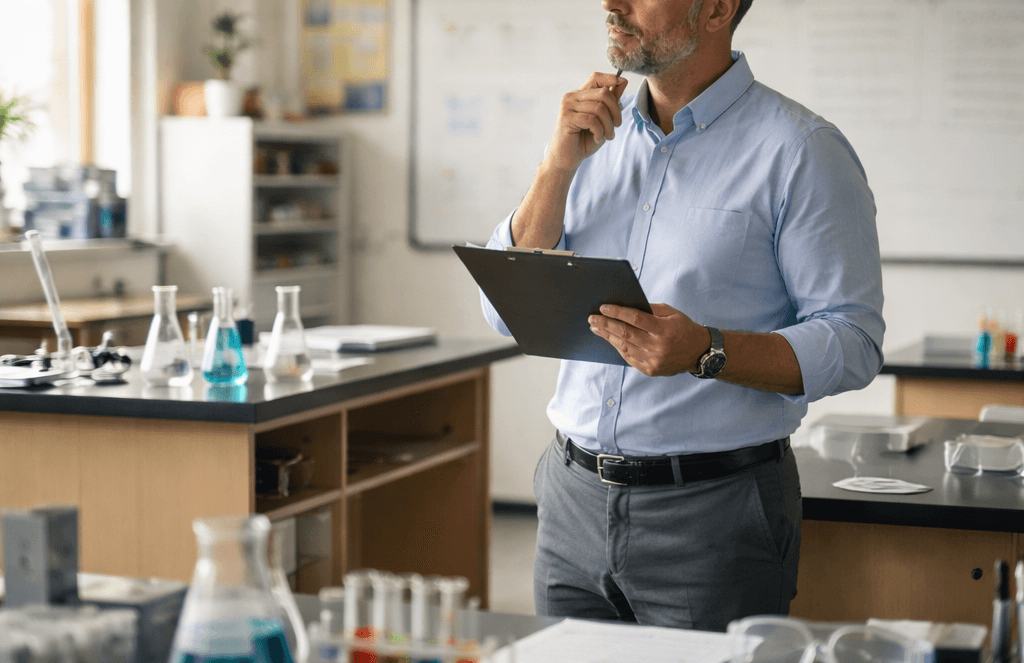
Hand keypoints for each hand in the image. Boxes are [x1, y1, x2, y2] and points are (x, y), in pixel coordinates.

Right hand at [544, 72, 627, 173]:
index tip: (622, 86)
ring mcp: (567, 107)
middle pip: (603, 93)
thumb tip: (622, 82)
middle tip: (617, 126)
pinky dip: (599, 131)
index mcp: (580, 95)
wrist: (566, 159)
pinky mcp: (566, 118)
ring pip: (599, 108)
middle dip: (616, 110)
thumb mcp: (602, 120)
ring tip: (608, 136)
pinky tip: (597, 138)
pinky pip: (591, 120)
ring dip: (609, 125)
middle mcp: (572, 97)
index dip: (611, 78)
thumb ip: (610, 102)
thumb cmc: (583, 140)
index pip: (596, 77)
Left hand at [589, 303, 707, 376]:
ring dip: (608, 337)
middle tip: (592, 318)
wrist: (699, 353)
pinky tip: (610, 340)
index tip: (603, 307)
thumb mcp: (672, 313)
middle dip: (606, 325)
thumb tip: (626, 306)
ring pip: (624, 347)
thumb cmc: (684, 329)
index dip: (617, 312)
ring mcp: (654, 360)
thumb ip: (650, 309)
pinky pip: (629, 358)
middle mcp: (658, 347)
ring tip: (596, 328)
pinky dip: (618, 348)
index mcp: (664, 330)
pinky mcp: (650, 370)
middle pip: (626, 334)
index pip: (636, 319)